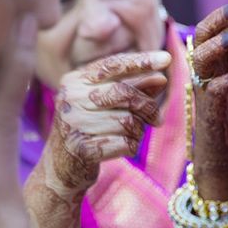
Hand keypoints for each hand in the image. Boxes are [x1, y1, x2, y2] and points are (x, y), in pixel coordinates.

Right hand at [25, 51, 170, 227]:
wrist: (60, 168)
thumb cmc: (89, 129)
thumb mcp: (106, 104)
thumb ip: (131, 88)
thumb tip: (160, 77)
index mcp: (74, 80)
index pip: (112, 65)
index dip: (141, 61)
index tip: (167, 59)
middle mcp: (70, 98)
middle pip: (123, 92)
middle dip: (147, 106)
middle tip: (157, 119)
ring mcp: (73, 123)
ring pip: (127, 121)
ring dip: (137, 131)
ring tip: (128, 136)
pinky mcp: (81, 148)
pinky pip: (124, 143)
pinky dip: (130, 147)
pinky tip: (121, 148)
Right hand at [191, 0, 227, 200]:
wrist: (219, 151)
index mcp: (212, 60)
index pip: (213, 25)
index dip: (227, 6)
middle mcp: (203, 70)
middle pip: (201, 32)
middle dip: (222, 15)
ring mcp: (202, 87)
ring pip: (201, 55)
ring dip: (224, 42)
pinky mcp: (208, 107)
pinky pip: (216, 87)